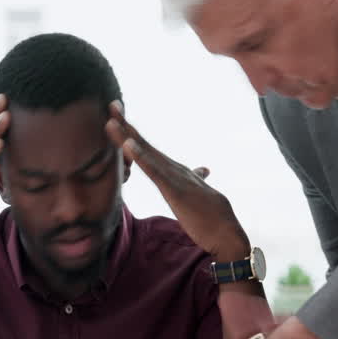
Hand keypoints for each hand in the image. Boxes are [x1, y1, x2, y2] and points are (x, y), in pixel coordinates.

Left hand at [105, 102, 248, 261]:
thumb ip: (198, 180)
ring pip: (147, 154)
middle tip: (112, 105)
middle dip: (127, 126)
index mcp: (176, 171)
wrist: (226, 233)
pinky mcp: (175, 190)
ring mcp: (175, 178)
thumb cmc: (212, 217)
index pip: (150, 150)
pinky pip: (154, 172)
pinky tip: (128, 145)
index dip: (134, 135)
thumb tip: (203, 170)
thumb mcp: (201, 194)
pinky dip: (140, 157)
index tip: (120, 118)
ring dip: (128, 137)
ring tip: (112, 121)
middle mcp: (175, 169)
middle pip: (145, 145)